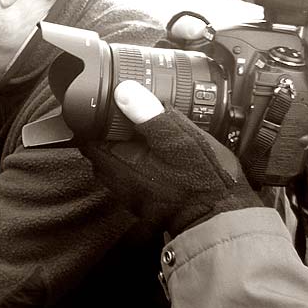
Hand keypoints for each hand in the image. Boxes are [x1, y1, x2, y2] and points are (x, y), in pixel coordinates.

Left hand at [82, 80, 262, 234]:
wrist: (218, 217)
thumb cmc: (200, 182)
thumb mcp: (178, 139)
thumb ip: (148, 114)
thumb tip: (124, 90)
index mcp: (117, 162)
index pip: (89, 135)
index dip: (98, 117)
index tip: (111, 105)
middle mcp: (116, 179)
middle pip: (99, 146)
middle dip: (110, 130)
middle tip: (131, 116)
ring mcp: (128, 190)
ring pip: (115, 158)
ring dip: (125, 145)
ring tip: (146, 133)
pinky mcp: (142, 197)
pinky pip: (130, 171)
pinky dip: (139, 159)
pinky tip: (158, 153)